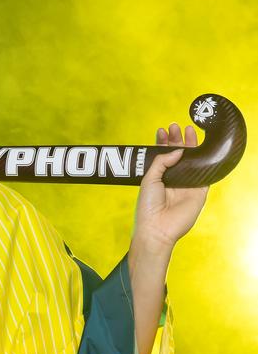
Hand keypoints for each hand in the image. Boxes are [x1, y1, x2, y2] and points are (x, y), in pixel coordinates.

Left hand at [133, 123, 208, 254]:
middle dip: (178, 140)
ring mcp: (187, 185)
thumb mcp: (149, 178)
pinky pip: (205, 174)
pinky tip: (202, 148)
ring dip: (191, 147)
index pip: (164, 155)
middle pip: (179, 156)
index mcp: (159, 177)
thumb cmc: (148, 205)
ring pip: (192, 162)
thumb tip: (178, 150)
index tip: (164, 130)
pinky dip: (205, 162)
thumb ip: (162, 161)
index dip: (165, 142)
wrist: (157, 227)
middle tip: (176, 126)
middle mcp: (174, 179)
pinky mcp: (199, 192)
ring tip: (187, 130)